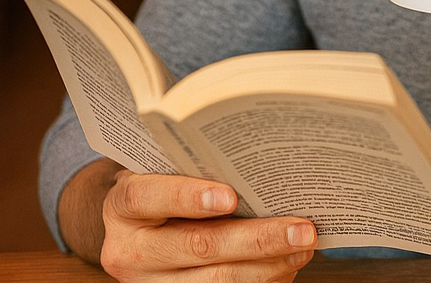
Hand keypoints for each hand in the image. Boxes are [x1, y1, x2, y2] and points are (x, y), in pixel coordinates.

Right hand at [99, 170, 316, 281]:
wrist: (137, 226)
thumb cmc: (164, 183)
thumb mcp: (166, 167)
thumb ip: (199, 165)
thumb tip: (266, 163)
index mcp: (123, 207)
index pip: (146, 196)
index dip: (188, 196)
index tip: (230, 196)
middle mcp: (129, 253)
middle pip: (196, 246)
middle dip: (256, 239)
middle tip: (302, 229)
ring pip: (213, 282)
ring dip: (267, 266)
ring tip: (304, 247)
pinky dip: (261, 280)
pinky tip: (288, 265)